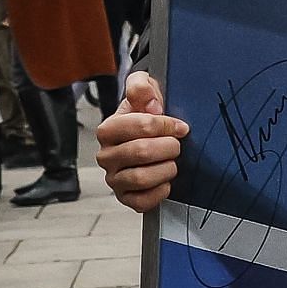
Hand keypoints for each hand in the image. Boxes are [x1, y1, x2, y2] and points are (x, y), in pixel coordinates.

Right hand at [95, 71, 187, 212]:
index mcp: (109, 129)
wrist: (146, 141)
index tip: (180, 127)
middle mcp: (106, 155)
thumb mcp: (144, 93)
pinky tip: (165, 181)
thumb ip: (141, 86)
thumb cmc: (146, 118)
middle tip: (176, 145)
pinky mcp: (124, 198)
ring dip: (166, 169)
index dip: (167, 125)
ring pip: (142, 178)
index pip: (141, 125)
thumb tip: (151, 103)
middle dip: (169, 147)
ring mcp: (114, 179)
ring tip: (171, 162)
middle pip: (142, 152)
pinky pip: (142, 201)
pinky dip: (160, 191)